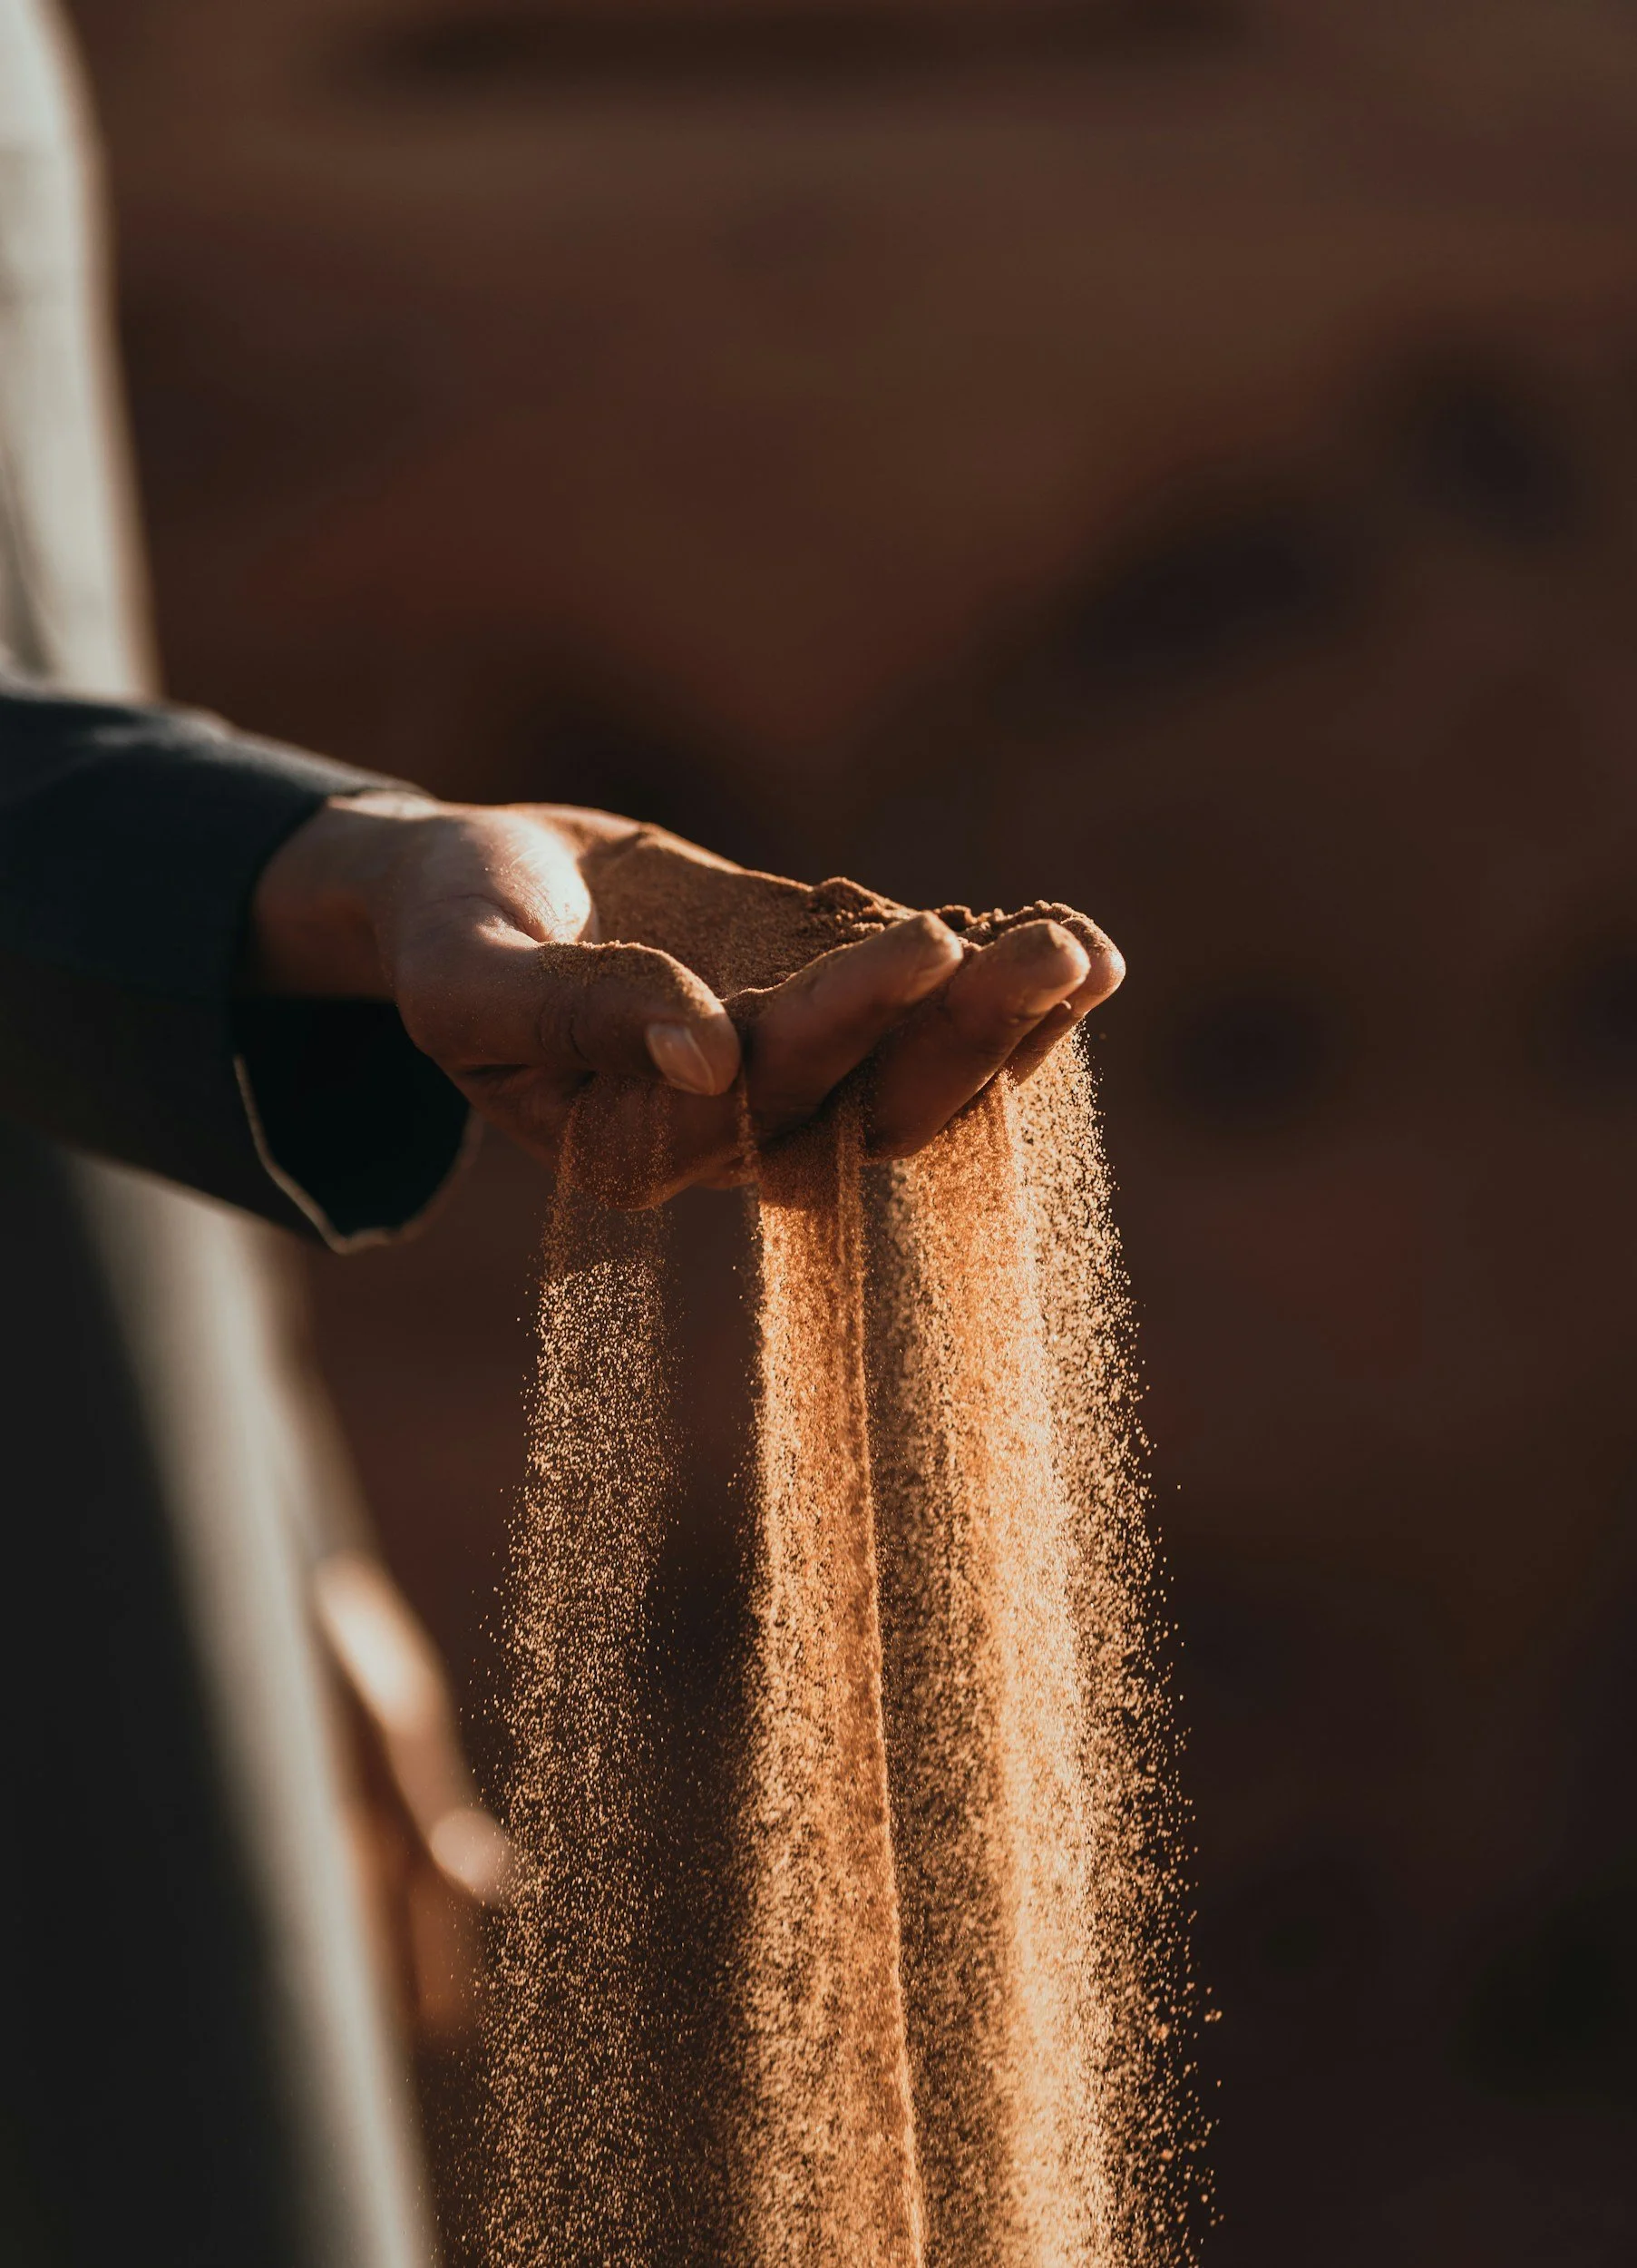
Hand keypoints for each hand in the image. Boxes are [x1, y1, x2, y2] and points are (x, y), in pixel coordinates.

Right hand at [250, 795, 1122, 1205]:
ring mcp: (794, 1078)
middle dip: (966, 1033)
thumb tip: (706, 1054)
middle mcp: (733, 1139)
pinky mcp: (831, 1011)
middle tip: (1050, 950)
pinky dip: (1003, 991)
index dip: (845, 1025)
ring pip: (923, 1084)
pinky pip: (931, 1023)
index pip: (761, 1102)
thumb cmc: (451, 934)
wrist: (482, 884)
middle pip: (870, 1111)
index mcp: (637, 1152)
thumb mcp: (471, 975)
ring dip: (1009, 1024)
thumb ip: (573, 1014)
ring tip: (1085, 951)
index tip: (919, 941)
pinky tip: (1078, 944)